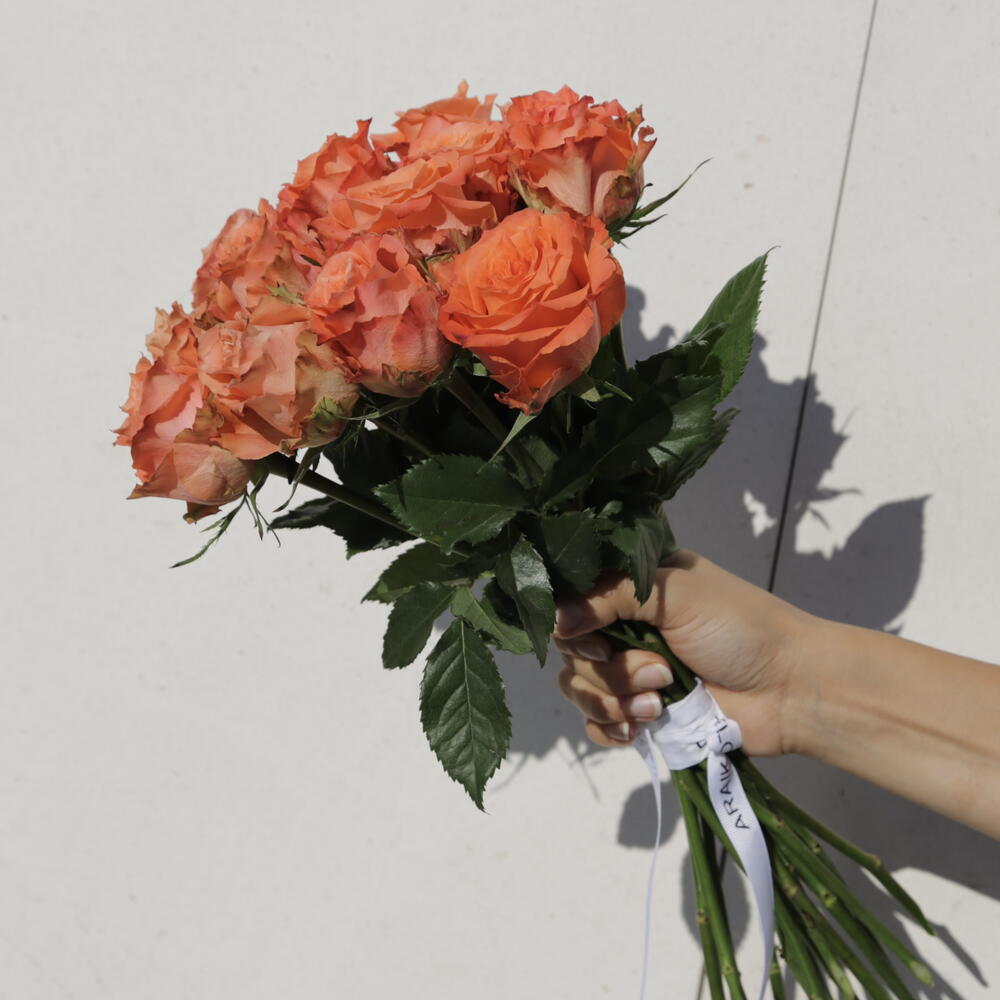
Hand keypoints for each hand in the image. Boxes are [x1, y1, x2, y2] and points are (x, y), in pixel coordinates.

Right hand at [553, 550, 815, 755]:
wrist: (791, 691)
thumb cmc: (739, 628)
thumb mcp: (673, 594)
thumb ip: (609, 597)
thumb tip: (553, 619)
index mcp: (634, 586)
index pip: (573, 600)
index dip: (572, 624)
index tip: (595, 638)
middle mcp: (627, 626)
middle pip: (572, 651)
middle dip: (608, 670)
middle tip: (658, 673)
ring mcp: (633, 673)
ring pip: (581, 690)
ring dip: (615, 701)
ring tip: (660, 704)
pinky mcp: (643, 714)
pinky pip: (597, 726)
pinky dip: (611, 729)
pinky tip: (640, 729)